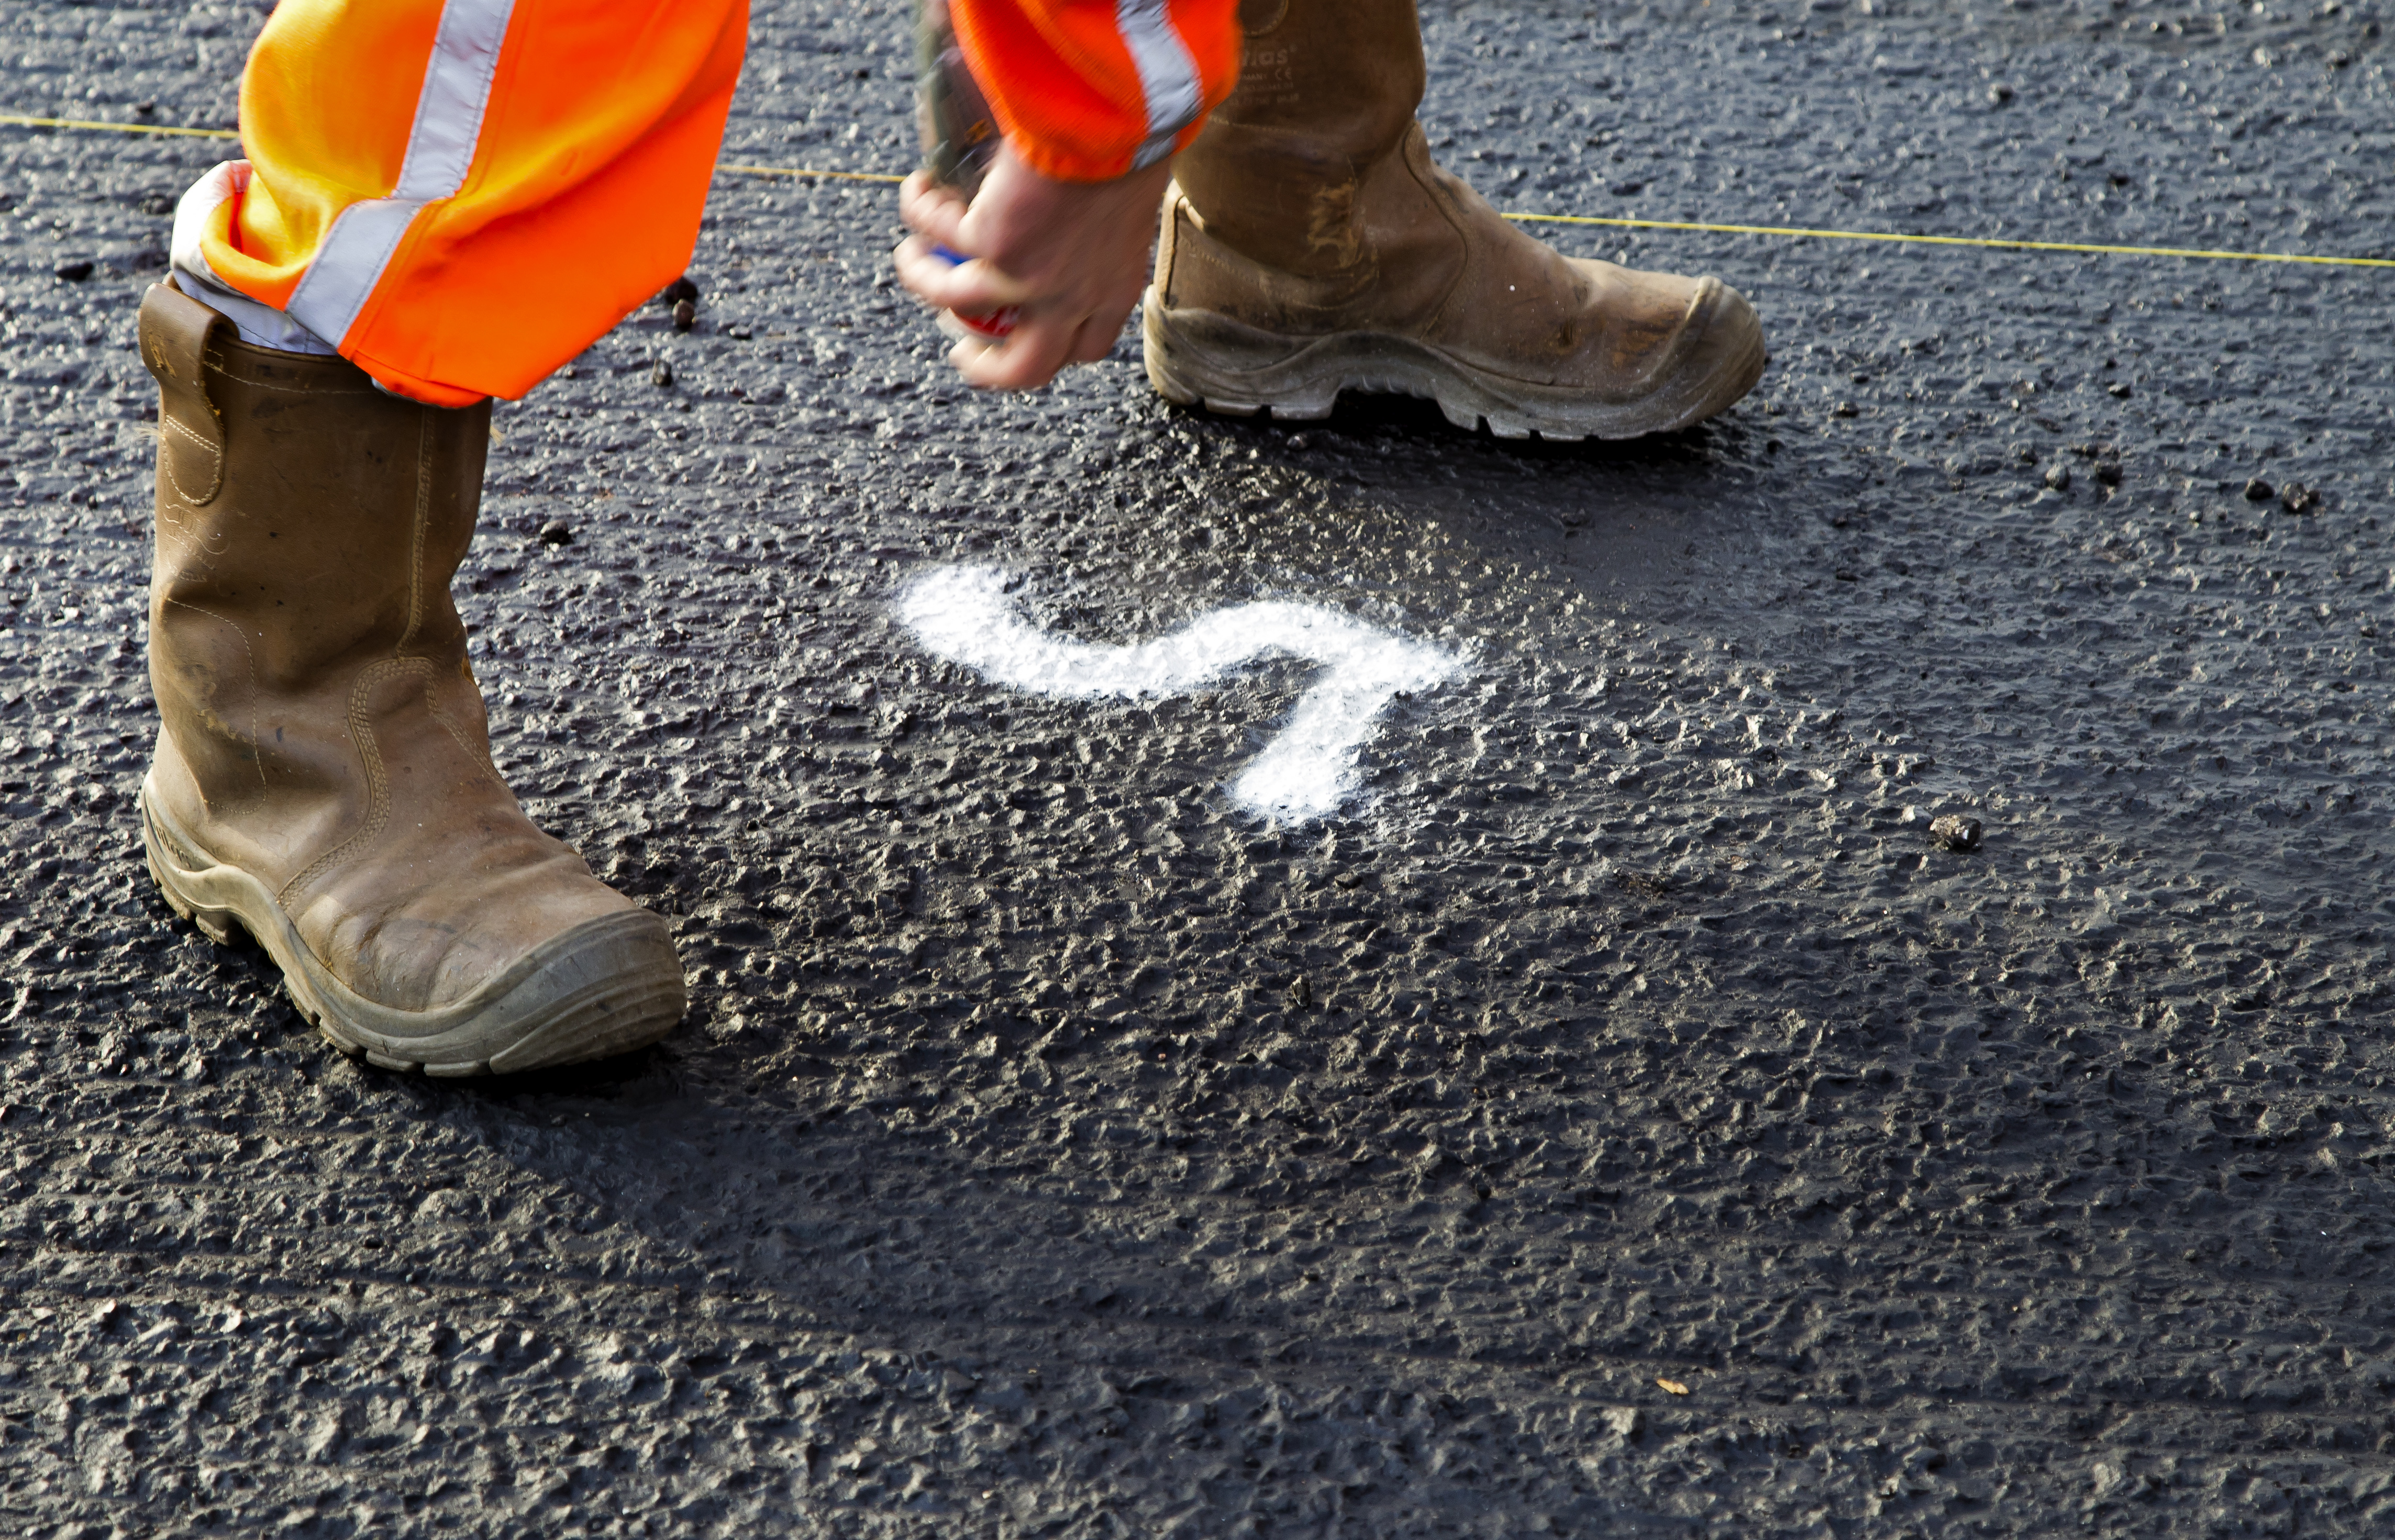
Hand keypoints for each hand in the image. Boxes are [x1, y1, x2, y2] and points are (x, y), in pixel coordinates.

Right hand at [894, 143, 1174, 390]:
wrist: (1119, 119)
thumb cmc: (1135, 142)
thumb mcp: (1128, 203)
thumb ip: (1101, 230)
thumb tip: (1069, 217)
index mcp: (1114, 289)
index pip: (1086, 347)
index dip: (1052, 350)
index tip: (1025, 337)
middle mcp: (1074, 298)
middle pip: (1024, 368)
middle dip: (985, 369)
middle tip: (960, 352)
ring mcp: (1031, 279)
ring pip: (956, 301)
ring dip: (924, 279)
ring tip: (912, 255)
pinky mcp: (994, 244)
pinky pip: (940, 233)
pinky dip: (922, 211)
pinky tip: (920, 189)